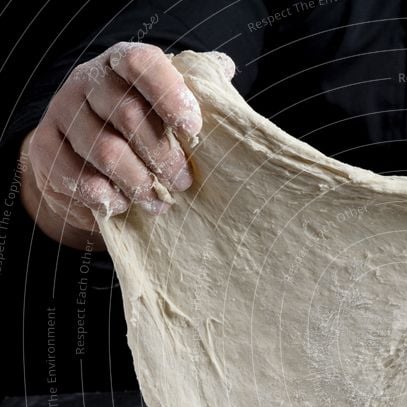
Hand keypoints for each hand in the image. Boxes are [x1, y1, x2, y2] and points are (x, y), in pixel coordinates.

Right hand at [20, 43, 233, 246]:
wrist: (85, 162)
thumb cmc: (143, 131)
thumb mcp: (169, 108)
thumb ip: (196, 89)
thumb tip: (225, 70)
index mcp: (121, 63)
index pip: (141, 64)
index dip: (169, 95)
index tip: (192, 130)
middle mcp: (87, 81)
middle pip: (127, 114)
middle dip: (162, 155)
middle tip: (183, 182)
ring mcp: (62, 113)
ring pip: (105, 151)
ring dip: (139, 182)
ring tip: (159, 201)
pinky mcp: (45, 148)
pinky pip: (78, 177)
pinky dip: (108, 196)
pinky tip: (126, 205)